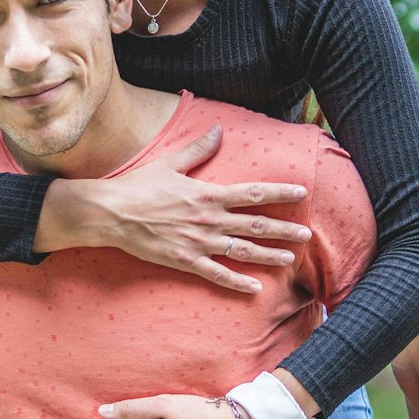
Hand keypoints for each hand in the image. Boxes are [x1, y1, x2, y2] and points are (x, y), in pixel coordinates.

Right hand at [85, 125, 311, 293]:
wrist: (111, 214)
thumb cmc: (139, 186)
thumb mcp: (171, 163)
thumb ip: (198, 149)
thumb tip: (218, 129)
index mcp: (209, 194)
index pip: (253, 193)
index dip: (280, 192)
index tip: (302, 192)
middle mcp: (209, 219)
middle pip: (255, 224)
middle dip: (284, 229)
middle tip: (308, 234)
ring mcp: (199, 242)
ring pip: (242, 250)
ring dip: (269, 255)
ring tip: (291, 259)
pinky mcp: (186, 261)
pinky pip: (217, 274)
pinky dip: (237, 282)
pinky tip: (256, 288)